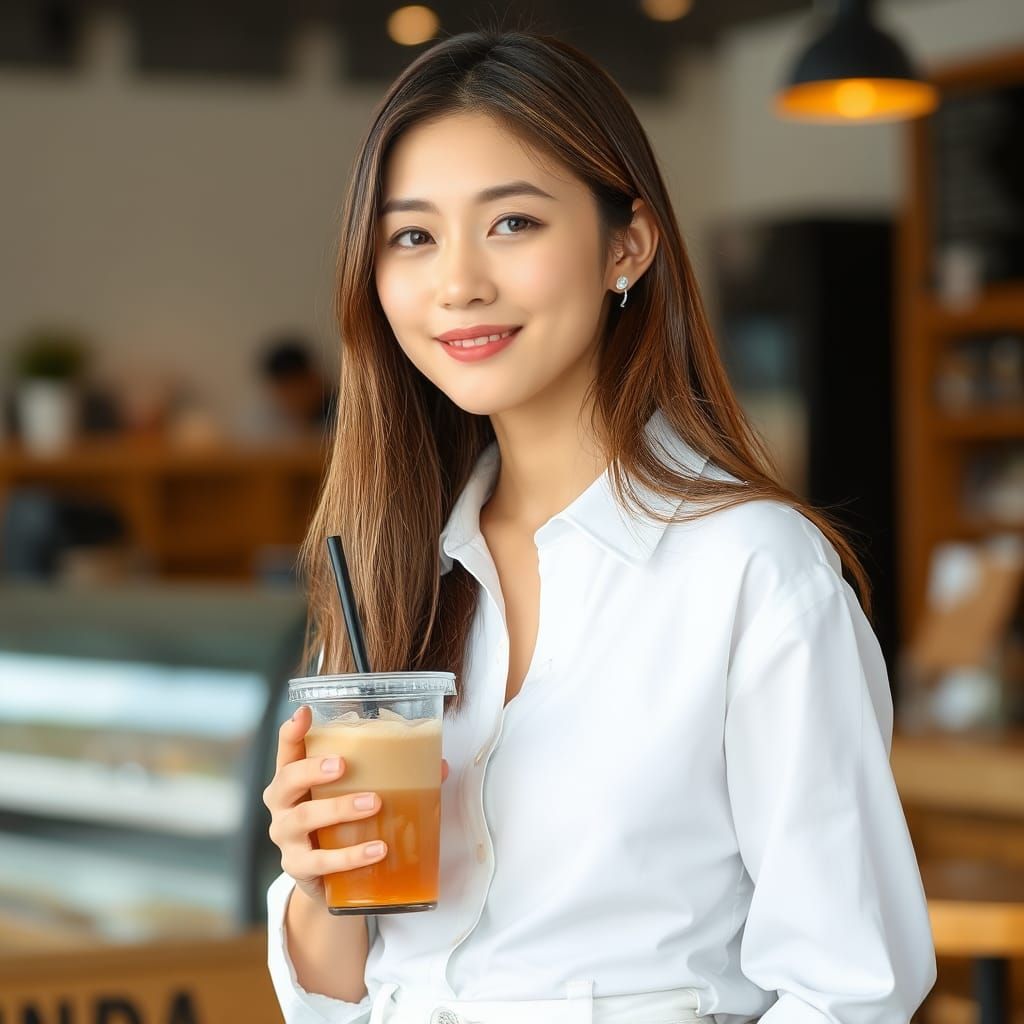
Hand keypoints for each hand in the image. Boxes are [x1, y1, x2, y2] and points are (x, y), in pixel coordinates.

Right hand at [262, 705, 449, 905]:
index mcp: (295, 777)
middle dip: (312, 770)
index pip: (287, 749)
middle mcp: (283, 804)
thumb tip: (439, 765)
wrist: (326, 879)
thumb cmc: (340, 822)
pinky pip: (320, 862)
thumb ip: (390, 775)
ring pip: (303, 818)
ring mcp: (286, 837)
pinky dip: (350, 856)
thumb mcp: (355, 793)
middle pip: (286, 780)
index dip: (291, 731)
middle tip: (342, 764)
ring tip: (374, 803)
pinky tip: (378, 850)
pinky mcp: (298, 867)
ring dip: (339, 809)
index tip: (304, 713)